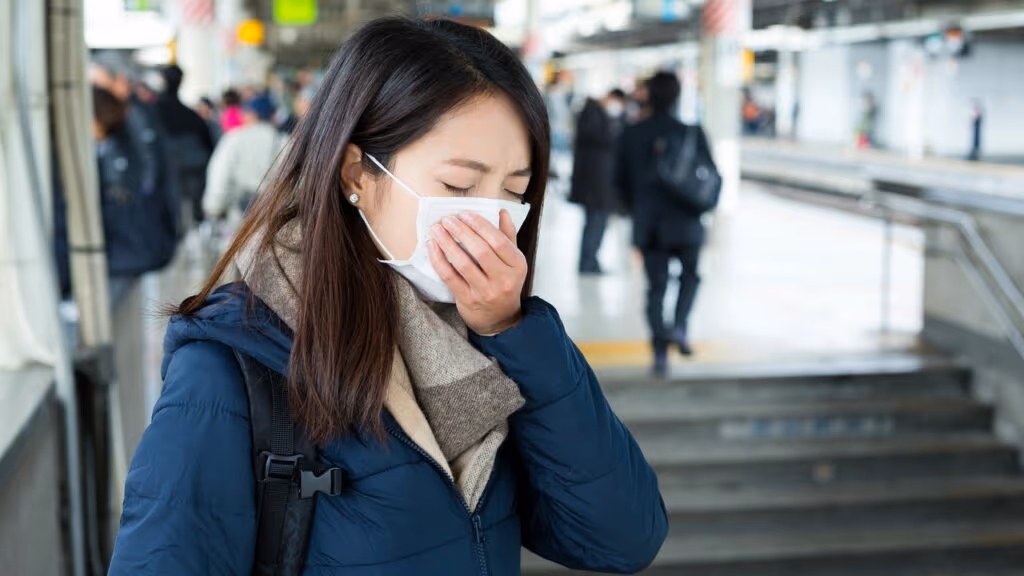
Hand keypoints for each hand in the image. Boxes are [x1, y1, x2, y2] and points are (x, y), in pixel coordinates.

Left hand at [429, 210, 526, 335]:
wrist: (500, 319)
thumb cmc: (504, 283)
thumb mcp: (512, 261)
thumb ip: (507, 236)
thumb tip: (502, 212)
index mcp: (517, 265)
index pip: (498, 241)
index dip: (480, 225)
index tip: (464, 214)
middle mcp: (504, 280)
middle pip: (480, 251)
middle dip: (461, 231)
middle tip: (447, 219)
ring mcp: (485, 292)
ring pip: (463, 263)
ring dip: (447, 243)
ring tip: (436, 229)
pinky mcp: (468, 300)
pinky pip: (450, 277)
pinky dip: (439, 260)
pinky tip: (432, 247)